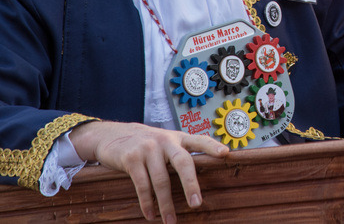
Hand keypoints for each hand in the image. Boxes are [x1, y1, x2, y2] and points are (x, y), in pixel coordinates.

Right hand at [70, 121, 227, 223]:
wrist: (110, 134)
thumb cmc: (146, 143)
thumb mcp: (166, 142)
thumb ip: (181, 153)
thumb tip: (200, 175)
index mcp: (178, 138)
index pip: (199, 140)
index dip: (212, 147)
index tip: (226, 154)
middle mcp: (165, 141)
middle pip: (183, 162)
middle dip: (191, 184)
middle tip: (197, 204)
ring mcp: (148, 148)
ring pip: (161, 180)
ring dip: (166, 204)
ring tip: (170, 221)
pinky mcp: (131, 158)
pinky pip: (142, 184)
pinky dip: (147, 202)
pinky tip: (150, 214)